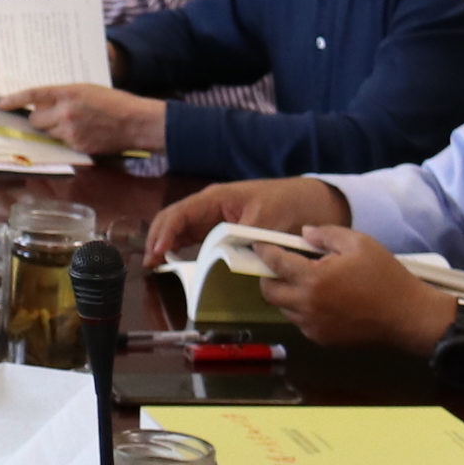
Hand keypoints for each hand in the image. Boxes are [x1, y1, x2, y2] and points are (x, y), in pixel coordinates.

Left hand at [7, 84, 163, 154]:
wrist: (135, 122)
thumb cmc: (114, 102)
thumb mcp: (86, 90)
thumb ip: (64, 95)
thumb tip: (43, 102)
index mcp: (68, 92)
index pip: (33, 95)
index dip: (15, 100)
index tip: (2, 104)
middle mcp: (66, 112)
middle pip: (36, 120)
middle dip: (39, 119)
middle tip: (51, 116)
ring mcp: (71, 131)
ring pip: (48, 133)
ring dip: (54, 130)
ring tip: (75, 123)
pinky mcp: (77, 146)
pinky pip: (62, 144)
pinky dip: (68, 139)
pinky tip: (84, 132)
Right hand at [140, 174, 354, 259]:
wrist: (314, 202)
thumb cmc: (290, 202)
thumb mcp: (268, 219)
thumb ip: (245, 237)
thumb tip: (227, 257)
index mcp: (216, 198)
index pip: (180, 213)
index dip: (165, 232)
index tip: (158, 253)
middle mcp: (210, 207)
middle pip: (174, 220)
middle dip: (158, 239)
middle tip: (149, 264)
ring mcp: (215, 218)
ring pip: (181, 230)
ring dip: (166, 245)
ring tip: (155, 266)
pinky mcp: (222, 230)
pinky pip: (195, 239)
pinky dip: (181, 249)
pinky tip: (175, 262)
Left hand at [249, 225, 455, 353]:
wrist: (407, 315)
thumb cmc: (385, 276)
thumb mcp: (358, 243)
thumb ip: (326, 235)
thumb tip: (304, 234)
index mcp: (313, 279)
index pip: (275, 263)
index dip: (264, 251)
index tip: (259, 244)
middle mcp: (307, 306)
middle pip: (269, 291)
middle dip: (268, 276)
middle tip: (280, 264)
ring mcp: (313, 325)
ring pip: (283, 307)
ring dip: (285, 293)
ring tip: (304, 280)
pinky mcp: (321, 338)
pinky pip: (299, 321)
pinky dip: (300, 309)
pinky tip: (319, 299)